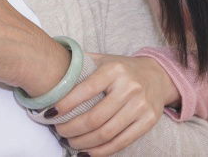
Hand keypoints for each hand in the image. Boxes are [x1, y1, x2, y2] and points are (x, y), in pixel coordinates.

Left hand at [52, 54, 177, 155]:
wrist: (157, 76)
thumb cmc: (122, 69)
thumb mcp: (104, 60)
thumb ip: (81, 65)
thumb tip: (52, 70)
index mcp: (114, 70)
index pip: (85, 90)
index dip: (66, 104)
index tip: (50, 113)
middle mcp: (129, 87)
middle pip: (95, 117)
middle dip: (71, 128)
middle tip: (59, 131)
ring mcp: (141, 105)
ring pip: (107, 133)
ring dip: (84, 142)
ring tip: (70, 142)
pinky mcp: (148, 121)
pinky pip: (122, 142)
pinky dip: (101, 151)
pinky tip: (87, 151)